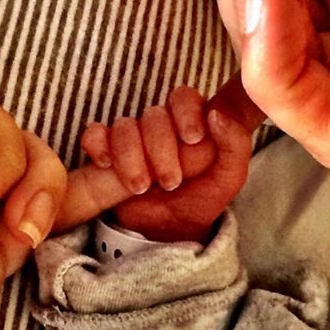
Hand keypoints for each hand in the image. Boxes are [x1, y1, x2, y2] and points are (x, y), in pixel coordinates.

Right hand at [77, 86, 250, 241]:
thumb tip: (216, 114)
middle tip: (171, 181)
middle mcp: (160, 126)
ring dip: (132, 157)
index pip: (184, 97)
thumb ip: (235, 144)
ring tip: (141, 187)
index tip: (193, 138)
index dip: (186, 111)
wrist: (168, 233)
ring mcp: (131, 138)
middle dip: (161, 149)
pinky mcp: (106, 152)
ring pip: (124, 127)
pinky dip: (98, 146)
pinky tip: (108, 165)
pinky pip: (94, 135)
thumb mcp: (229, 177)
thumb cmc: (200, 200)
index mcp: (189, 123)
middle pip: (154, 115)